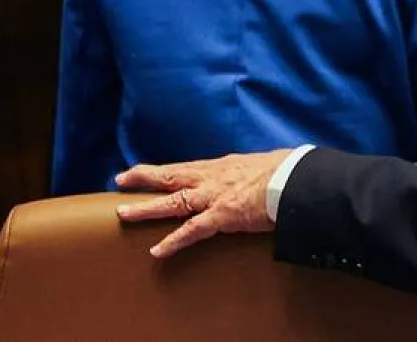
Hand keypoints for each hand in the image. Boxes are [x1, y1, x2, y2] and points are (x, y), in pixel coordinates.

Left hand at [114, 149, 290, 258]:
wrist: (296, 179)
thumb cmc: (285, 170)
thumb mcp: (260, 166)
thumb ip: (247, 172)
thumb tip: (252, 173)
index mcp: (221, 166)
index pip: (185, 167)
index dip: (164, 170)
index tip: (145, 170)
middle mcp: (212, 177)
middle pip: (170, 175)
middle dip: (144, 176)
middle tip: (120, 179)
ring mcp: (214, 196)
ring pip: (173, 202)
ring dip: (147, 208)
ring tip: (123, 214)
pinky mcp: (222, 216)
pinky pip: (192, 231)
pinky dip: (173, 241)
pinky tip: (157, 251)